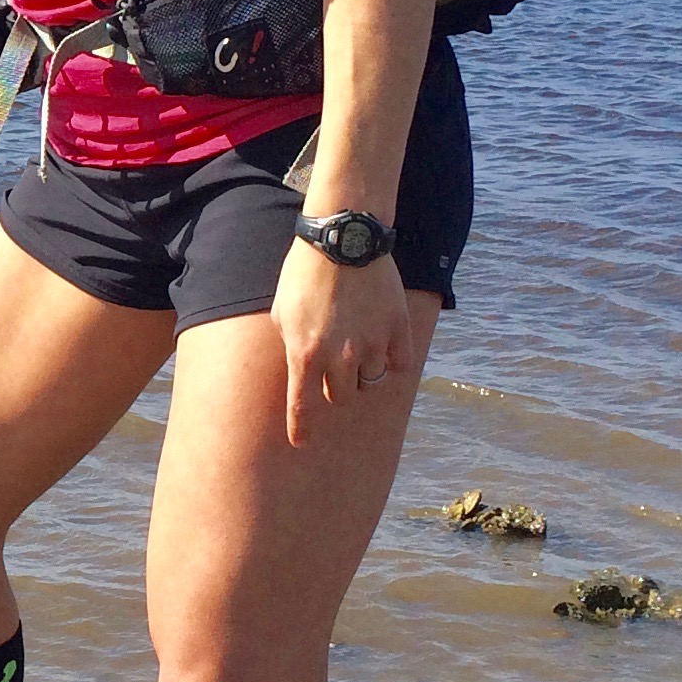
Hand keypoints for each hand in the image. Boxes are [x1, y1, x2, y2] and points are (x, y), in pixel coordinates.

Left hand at [271, 234, 422, 446]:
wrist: (343, 239)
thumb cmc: (303, 273)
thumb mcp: (282, 312)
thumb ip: (292, 345)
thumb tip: (302, 367)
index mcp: (305, 353)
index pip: (302, 405)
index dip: (302, 428)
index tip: (301, 443)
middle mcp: (340, 357)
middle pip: (341, 398)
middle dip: (335, 389)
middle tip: (334, 366)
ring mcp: (372, 345)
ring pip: (370, 383)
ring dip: (361, 374)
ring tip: (357, 347)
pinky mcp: (398, 331)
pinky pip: (399, 364)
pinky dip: (391, 361)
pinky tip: (383, 344)